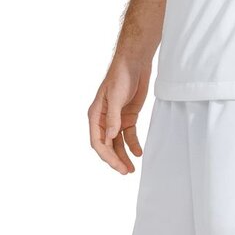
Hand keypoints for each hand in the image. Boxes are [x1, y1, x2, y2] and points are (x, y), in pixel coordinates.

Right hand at [88, 55, 151, 173]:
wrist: (135, 63)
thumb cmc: (120, 76)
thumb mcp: (115, 97)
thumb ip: (114, 118)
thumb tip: (111, 137)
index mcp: (96, 115)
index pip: (97, 141)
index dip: (106, 156)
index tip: (117, 166)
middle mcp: (104, 119)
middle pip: (107, 145)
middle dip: (115, 159)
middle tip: (126, 171)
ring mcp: (116, 119)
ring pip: (118, 143)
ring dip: (123, 155)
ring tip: (131, 168)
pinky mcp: (128, 116)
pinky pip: (129, 135)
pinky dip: (133, 144)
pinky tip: (138, 153)